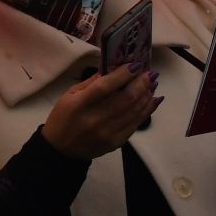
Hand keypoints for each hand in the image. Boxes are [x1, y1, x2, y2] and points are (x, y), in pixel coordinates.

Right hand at [42, 62, 161, 160]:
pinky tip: (153, 100)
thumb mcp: (69, 95)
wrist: (61, 150)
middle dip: (141, 84)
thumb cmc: (63, 118)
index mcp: (80, 104)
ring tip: (152, 84)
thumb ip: (91, 82)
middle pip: (125, 99)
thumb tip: (112, 68)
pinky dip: (147, 111)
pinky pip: (136, 124)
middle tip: (150, 73)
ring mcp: (108, 132)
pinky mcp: (116, 142)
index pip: (105, 86)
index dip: (123, 74)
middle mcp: (96, 119)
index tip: (135, 65)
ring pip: (134, 111)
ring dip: (146, 95)